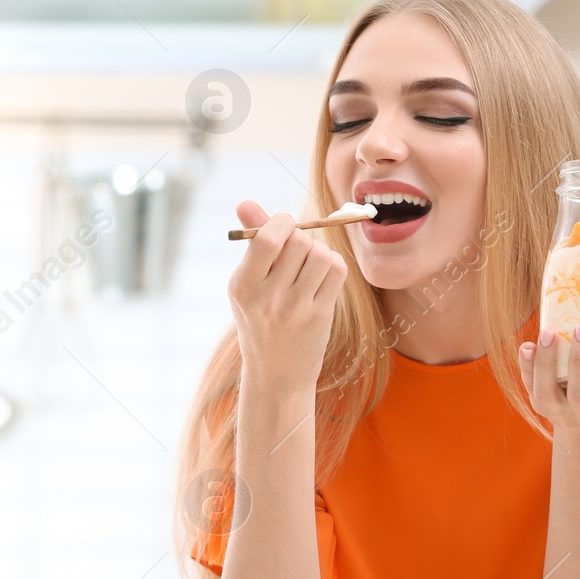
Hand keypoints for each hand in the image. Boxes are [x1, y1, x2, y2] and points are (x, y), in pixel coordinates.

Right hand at [228, 201, 347, 387]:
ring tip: (310, 266)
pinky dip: (333, 265)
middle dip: (301, 238)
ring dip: (319, 252)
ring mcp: (295, 309)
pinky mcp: (320, 315)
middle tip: (297, 252)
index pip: (266, 239)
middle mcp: (267, 298)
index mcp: (242, 286)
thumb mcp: (247, 285)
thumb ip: (252, 242)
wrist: (276, 375)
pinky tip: (322, 277)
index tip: (284, 228)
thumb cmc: (260, 320)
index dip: (282, 223)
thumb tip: (245, 203)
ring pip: (320, 253)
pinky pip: (337, 270)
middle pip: (298, 242)